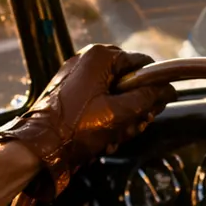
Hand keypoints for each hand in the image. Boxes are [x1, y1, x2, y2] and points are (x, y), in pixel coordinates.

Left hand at [0, 44, 174, 199]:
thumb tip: (168, 90)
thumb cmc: (76, 128)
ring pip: (114, 94)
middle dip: (134, 108)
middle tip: (133, 128)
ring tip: (113, 139)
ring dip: (120, 119)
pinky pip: (97, 101)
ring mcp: (75, 76)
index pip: (142, 64)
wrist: (36, 148)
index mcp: (99, 56)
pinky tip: (102, 140)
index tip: (154, 109)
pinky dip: (104, 119)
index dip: (153, 87)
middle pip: (128, 81)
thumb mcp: (119, 113)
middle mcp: (86, 60)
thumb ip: (147, 99)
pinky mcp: (68, 92)